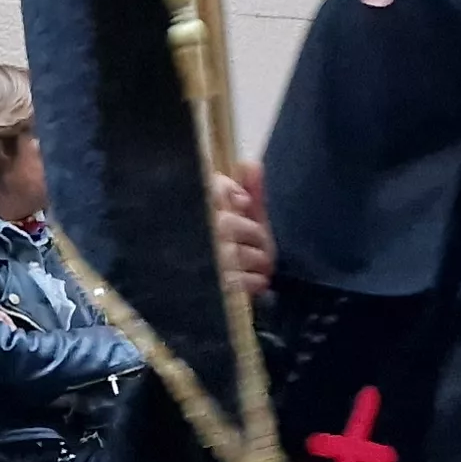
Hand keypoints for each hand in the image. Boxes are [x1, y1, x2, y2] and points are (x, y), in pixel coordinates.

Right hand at [215, 162, 274, 299]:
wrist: (218, 297)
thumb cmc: (237, 251)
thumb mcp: (247, 219)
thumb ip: (250, 192)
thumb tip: (251, 163)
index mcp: (203, 213)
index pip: (208, 190)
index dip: (227, 191)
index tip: (243, 202)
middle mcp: (199, 236)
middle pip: (227, 223)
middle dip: (254, 233)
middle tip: (261, 243)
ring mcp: (205, 264)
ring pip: (236, 253)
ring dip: (257, 259)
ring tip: (260, 264)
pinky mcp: (213, 290)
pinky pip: (240, 281)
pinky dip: (255, 281)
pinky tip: (256, 281)